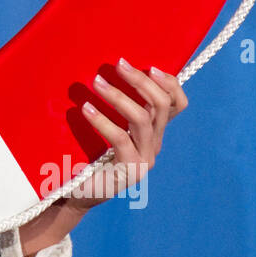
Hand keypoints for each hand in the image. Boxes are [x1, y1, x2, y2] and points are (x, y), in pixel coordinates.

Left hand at [66, 58, 187, 210]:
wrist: (78, 192)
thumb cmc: (89, 154)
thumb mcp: (108, 125)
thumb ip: (118, 106)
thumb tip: (111, 71)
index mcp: (154, 132)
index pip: (177, 104)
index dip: (170, 83)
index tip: (149, 66)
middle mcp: (154, 144)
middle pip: (161, 106)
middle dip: (140, 81)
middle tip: (118, 64)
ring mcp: (145, 159)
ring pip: (141, 119)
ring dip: (118, 96)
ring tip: (96, 82)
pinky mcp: (130, 170)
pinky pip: (120, 138)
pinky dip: (102, 120)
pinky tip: (85, 108)